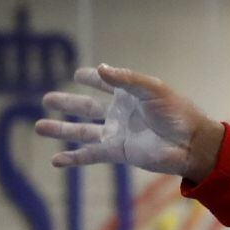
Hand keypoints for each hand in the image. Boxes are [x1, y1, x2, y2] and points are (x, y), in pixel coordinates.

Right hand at [34, 63, 223, 181]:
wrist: (190, 143)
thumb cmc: (177, 113)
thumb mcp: (152, 88)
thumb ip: (125, 79)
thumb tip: (99, 68)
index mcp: (129, 94)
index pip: (104, 82)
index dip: (92, 77)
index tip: (78, 74)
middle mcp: (120, 114)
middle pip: (86, 107)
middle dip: (66, 103)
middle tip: (46, 99)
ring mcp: (117, 133)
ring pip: (82, 131)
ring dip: (61, 130)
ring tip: (39, 127)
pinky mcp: (119, 152)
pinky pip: (91, 155)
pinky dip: (73, 158)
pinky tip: (56, 161)